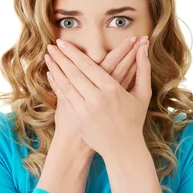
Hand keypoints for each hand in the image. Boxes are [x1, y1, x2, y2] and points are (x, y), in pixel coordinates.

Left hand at [45, 35, 151, 158]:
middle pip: (74, 73)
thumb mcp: (143, 94)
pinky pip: (64, 98)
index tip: (63, 43)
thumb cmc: (134, 120)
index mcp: (112, 90)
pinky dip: (56, 85)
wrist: (123, 149)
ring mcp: (85, 110)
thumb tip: (144, 47)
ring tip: (48, 57)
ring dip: (55, 69)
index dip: (73, 53)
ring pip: (66, 85)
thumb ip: (143, 69)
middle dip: (61, 57)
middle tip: (51, 45)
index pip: (88, 66)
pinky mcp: (78, 120)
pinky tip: (51, 75)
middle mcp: (96, 99)